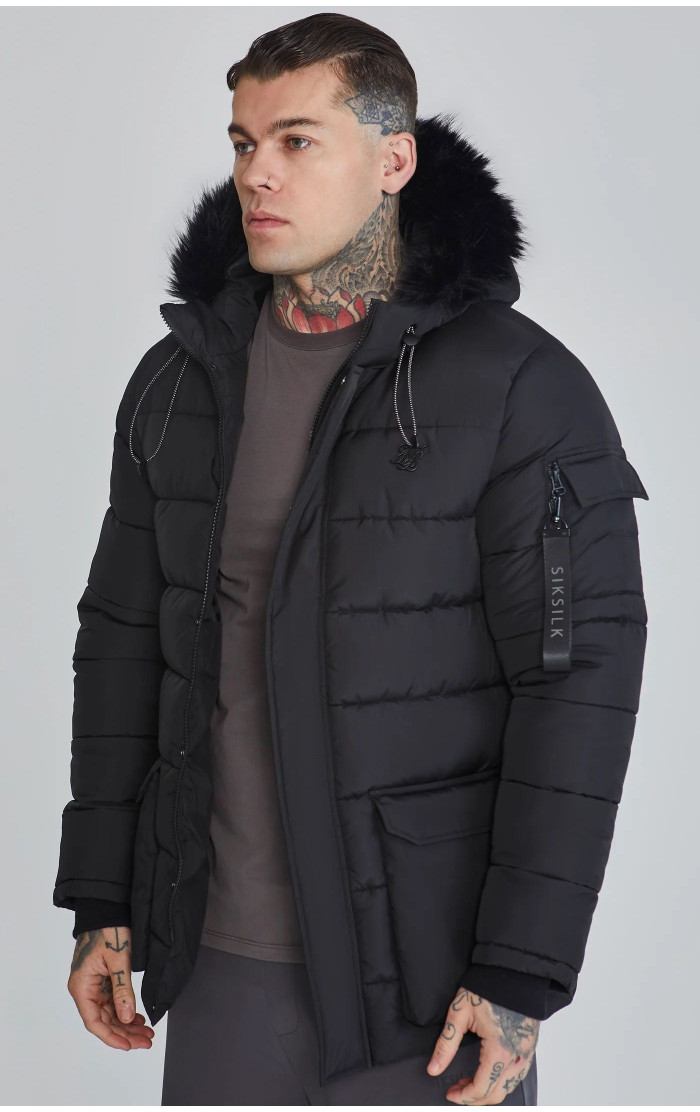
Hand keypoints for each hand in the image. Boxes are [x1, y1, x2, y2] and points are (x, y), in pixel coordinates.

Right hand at [67, 925, 153, 1050]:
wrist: (108, 908)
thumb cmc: (110, 929)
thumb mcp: (119, 961)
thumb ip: (122, 990)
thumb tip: (126, 1018)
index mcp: (81, 986)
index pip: (94, 1022)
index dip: (112, 1037)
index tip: (130, 1045)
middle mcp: (84, 988)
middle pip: (104, 1020)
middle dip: (125, 1032)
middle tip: (147, 1040)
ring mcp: (93, 984)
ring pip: (110, 1012)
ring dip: (127, 1023)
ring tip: (147, 1032)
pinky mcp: (102, 978)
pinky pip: (112, 1000)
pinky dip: (125, 1009)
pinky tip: (138, 1017)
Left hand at [426, 985, 538, 1104]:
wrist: (511, 971)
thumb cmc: (488, 988)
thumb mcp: (460, 1013)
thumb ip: (446, 1044)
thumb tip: (434, 1068)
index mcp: (499, 1050)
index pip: (481, 1089)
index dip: (463, 1097)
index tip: (450, 1093)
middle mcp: (517, 1056)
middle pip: (497, 1094)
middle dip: (475, 1098)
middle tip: (457, 1090)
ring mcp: (527, 1052)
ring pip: (510, 1087)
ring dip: (490, 1090)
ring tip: (470, 1082)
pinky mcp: (530, 1045)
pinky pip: (519, 1074)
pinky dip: (503, 1081)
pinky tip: (489, 1072)